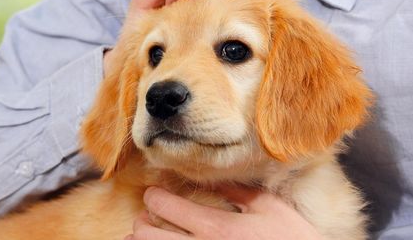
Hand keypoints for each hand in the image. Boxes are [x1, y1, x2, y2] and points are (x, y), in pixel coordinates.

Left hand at [124, 186, 322, 239]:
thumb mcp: (270, 210)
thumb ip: (239, 192)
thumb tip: (214, 177)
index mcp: (216, 228)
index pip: (166, 206)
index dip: (153, 197)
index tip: (154, 193)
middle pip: (148, 236)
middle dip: (142, 223)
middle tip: (145, 217)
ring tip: (143, 236)